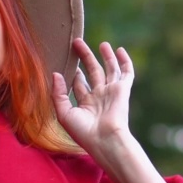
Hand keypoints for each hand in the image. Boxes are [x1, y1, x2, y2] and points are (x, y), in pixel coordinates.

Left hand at [52, 39, 133, 156]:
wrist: (105, 140)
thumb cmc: (83, 132)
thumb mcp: (64, 114)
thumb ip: (58, 94)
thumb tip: (55, 74)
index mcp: (86, 104)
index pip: (79, 84)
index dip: (73, 73)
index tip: (66, 60)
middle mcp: (99, 96)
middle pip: (92, 72)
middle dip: (86, 57)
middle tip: (77, 43)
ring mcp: (112, 92)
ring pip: (109, 69)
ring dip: (106, 56)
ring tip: (102, 44)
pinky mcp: (122, 90)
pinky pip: (126, 73)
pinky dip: (125, 61)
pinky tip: (120, 50)